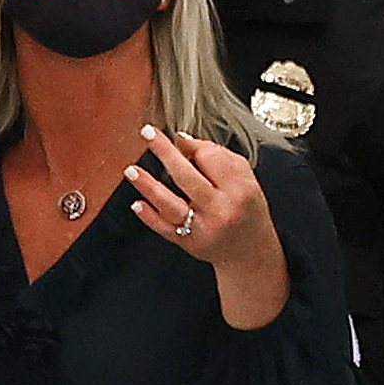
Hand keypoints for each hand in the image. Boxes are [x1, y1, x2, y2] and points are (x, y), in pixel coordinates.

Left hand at [126, 127, 280, 267]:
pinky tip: (137, 203)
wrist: (252, 251)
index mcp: (238, 189)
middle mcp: (220, 209)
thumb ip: (219, 157)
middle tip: (147, 134)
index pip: (209, 158)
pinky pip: (164, 228)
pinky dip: (149, 216)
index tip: (179, 138)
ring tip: (131, 170)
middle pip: (186, 176)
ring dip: (148, 186)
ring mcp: (203, 228)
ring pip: (170, 204)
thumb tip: (184, 141)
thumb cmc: (248, 210)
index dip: (191, 145)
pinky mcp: (189, 243)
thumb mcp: (246, 179)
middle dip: (164, 152)